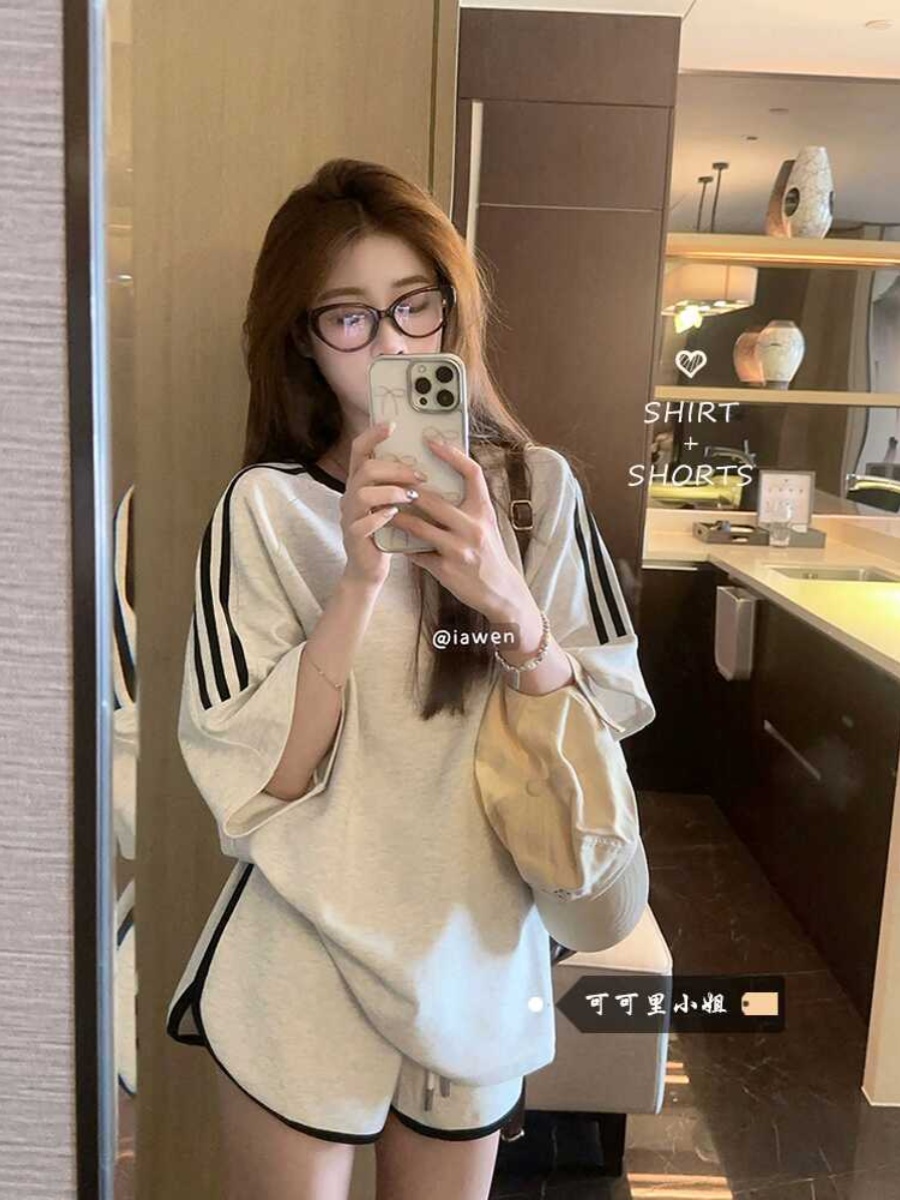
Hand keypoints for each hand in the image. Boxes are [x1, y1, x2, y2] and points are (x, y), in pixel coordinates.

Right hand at [340, 422, 427, 589]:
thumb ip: (399, 483)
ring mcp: (349, 516)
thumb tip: (426, 462)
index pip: (360, 450)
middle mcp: (350, 495)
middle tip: (420, 476)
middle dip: (396, 469)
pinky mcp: (353, 537)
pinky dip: (381, 517)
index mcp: (360, 483)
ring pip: (362, 493)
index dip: (373, 435)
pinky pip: (363, 522)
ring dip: (391, 492)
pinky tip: (396, 516)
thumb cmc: (386, 533)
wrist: (369, 569)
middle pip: (365, 469)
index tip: (392, 424)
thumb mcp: (391, 503)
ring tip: (411, 497)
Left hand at [389, 438, 531, 620]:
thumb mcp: (486, 524)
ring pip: (418, 527)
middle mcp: (473, 527)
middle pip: (433, 500)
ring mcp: (459, 549)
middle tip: (390, 482)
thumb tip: (439, 484)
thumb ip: (467, 506)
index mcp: (484, 511)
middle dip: (408, 491)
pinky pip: (417, 554)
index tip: (431, 442)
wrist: (501, 592)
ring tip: (382, 510)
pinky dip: (404, 547)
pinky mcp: (446, 569)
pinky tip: (392, 541)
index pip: (472, 473)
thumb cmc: (489, 553)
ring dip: (398, 518)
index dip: (452, 454)